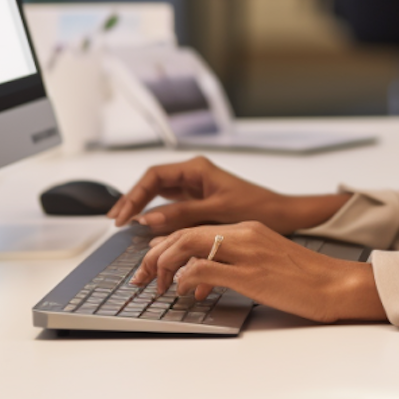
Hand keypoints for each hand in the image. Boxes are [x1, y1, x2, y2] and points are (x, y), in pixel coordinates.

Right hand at [106, 155, 349, 235]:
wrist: (283, 215)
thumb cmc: (257, 207)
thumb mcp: (217, 211)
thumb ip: (182, 214)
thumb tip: (148, 218)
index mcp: (197, 169)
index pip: (154, 176)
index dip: (134, 195)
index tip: (123, 215)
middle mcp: (194, 175)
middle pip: (153, 184)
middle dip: (132, 201)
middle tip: (115, 221)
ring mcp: (196, 189)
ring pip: (160, 196)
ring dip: (142, 209)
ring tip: (123, 225)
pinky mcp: (200, 203)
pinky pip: (171, 207)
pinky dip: (158, 217)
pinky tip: (146, 229)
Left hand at [130, 221, 386, 323]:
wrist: (336, 284)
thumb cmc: (306, 280)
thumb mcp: (266, 262)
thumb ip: (235, 264)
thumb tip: (201, 278)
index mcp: (248, 228)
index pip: (195, 228)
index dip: (166, 244)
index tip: (151, 261)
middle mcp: (244, 233)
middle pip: (184, 233)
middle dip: (155, 255)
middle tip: (141, 276)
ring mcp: (245, 251)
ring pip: (187, 245)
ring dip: (162, 266)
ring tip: (154, 285)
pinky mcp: (248, 272)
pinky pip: (202, 269)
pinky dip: (182, 279)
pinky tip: (180, 292)